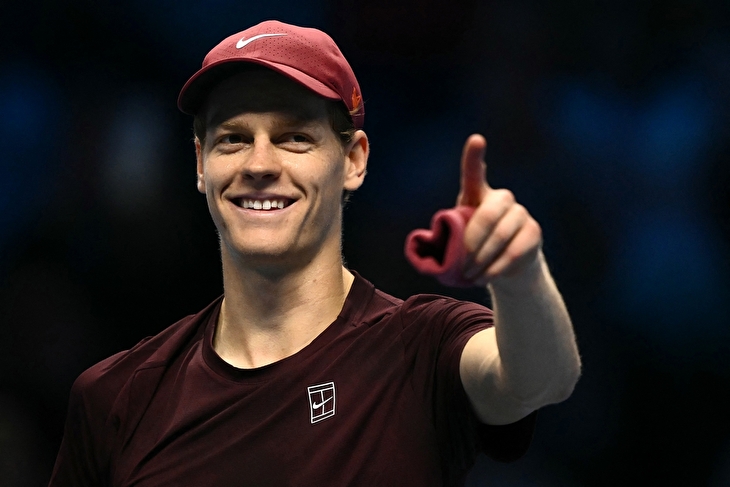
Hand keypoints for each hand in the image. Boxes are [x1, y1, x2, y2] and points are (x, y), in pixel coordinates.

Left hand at [457, 134, 542, 286]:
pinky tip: (486, 277)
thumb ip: (446, 238)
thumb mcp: (456, 241)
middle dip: (473, 242)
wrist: (505, 267)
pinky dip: (497, 268)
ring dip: (482, 259)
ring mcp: (521, 214)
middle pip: (488, 215)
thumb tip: (428, 244)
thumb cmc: (473, 249)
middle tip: (461, 264)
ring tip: (470, 275)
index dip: (475, 157)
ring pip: (502, 236)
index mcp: (477, 195)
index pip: (475, 173)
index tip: (477, 140)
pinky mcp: (534, 233)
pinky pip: (514, 251)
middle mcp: (502, 199)